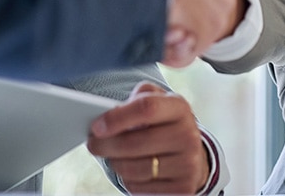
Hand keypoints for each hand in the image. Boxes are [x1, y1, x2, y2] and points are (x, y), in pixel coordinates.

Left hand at [87, 82, 209, 194]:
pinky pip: (140, 187)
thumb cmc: (164, 124)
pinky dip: (127, 180)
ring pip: (135, 169)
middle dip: (106, 145)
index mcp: (180, 108)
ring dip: (114, 163)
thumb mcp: (158, 102)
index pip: (146, 108)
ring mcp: (187, 165)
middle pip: (135, 143)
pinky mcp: (181, 189)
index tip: (96, 126)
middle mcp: (188, 136)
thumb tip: (111, 114)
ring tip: (109, 155)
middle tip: (92, 144)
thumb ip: (138, 98)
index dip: (117, 117)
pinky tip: (127, 169)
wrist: (192, 155)